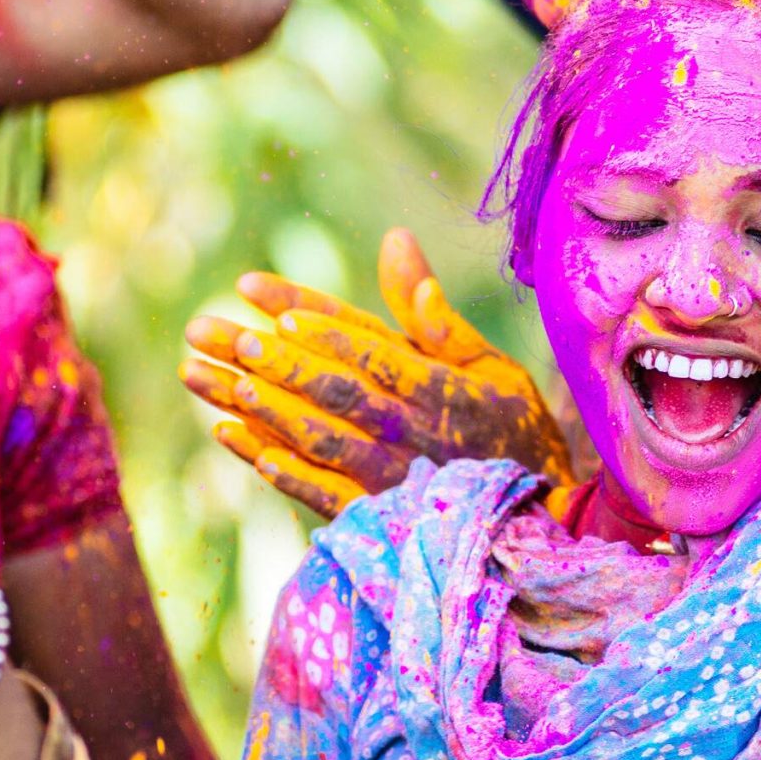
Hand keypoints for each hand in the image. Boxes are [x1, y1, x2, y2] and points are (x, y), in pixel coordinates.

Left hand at [181, 229, 572, 517]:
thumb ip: (436, 313)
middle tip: (219, 333)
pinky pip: (328, 495)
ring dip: (267, 410)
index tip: (260, 297)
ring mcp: (393, 474)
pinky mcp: (381, 514)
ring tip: (217, 382)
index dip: (315, 322)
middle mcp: (411, 427)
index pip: (367, 345)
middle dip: (273, 360)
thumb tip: (396, 240)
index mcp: (437, 384)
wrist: (542, 519)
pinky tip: (244, 447)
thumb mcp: (491, 366)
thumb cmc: (514, 430)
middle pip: (333, 388)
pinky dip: (287, 474)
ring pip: (321, 438)